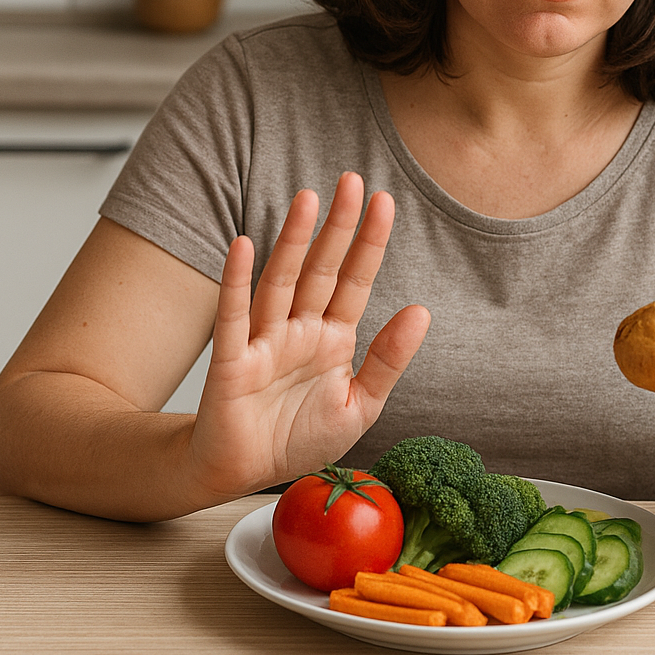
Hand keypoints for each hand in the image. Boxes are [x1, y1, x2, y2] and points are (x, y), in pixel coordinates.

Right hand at [185, 172, 429, 502]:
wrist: (241, 474)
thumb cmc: (297, 437)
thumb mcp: (359, 405)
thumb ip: (388, 359)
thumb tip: (422, 310)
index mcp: (332, 338)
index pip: (355, 280)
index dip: (369, 242)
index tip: (384, 201)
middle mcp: (299, 330)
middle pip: (321, 268)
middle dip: (337, 226)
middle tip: (352, 180)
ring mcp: (265, 342)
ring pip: (281, 281)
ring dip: (292, 240)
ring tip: (307, 199)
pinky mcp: (232, 363)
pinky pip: (234, 318)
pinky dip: (236, 283)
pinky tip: (242, 247)